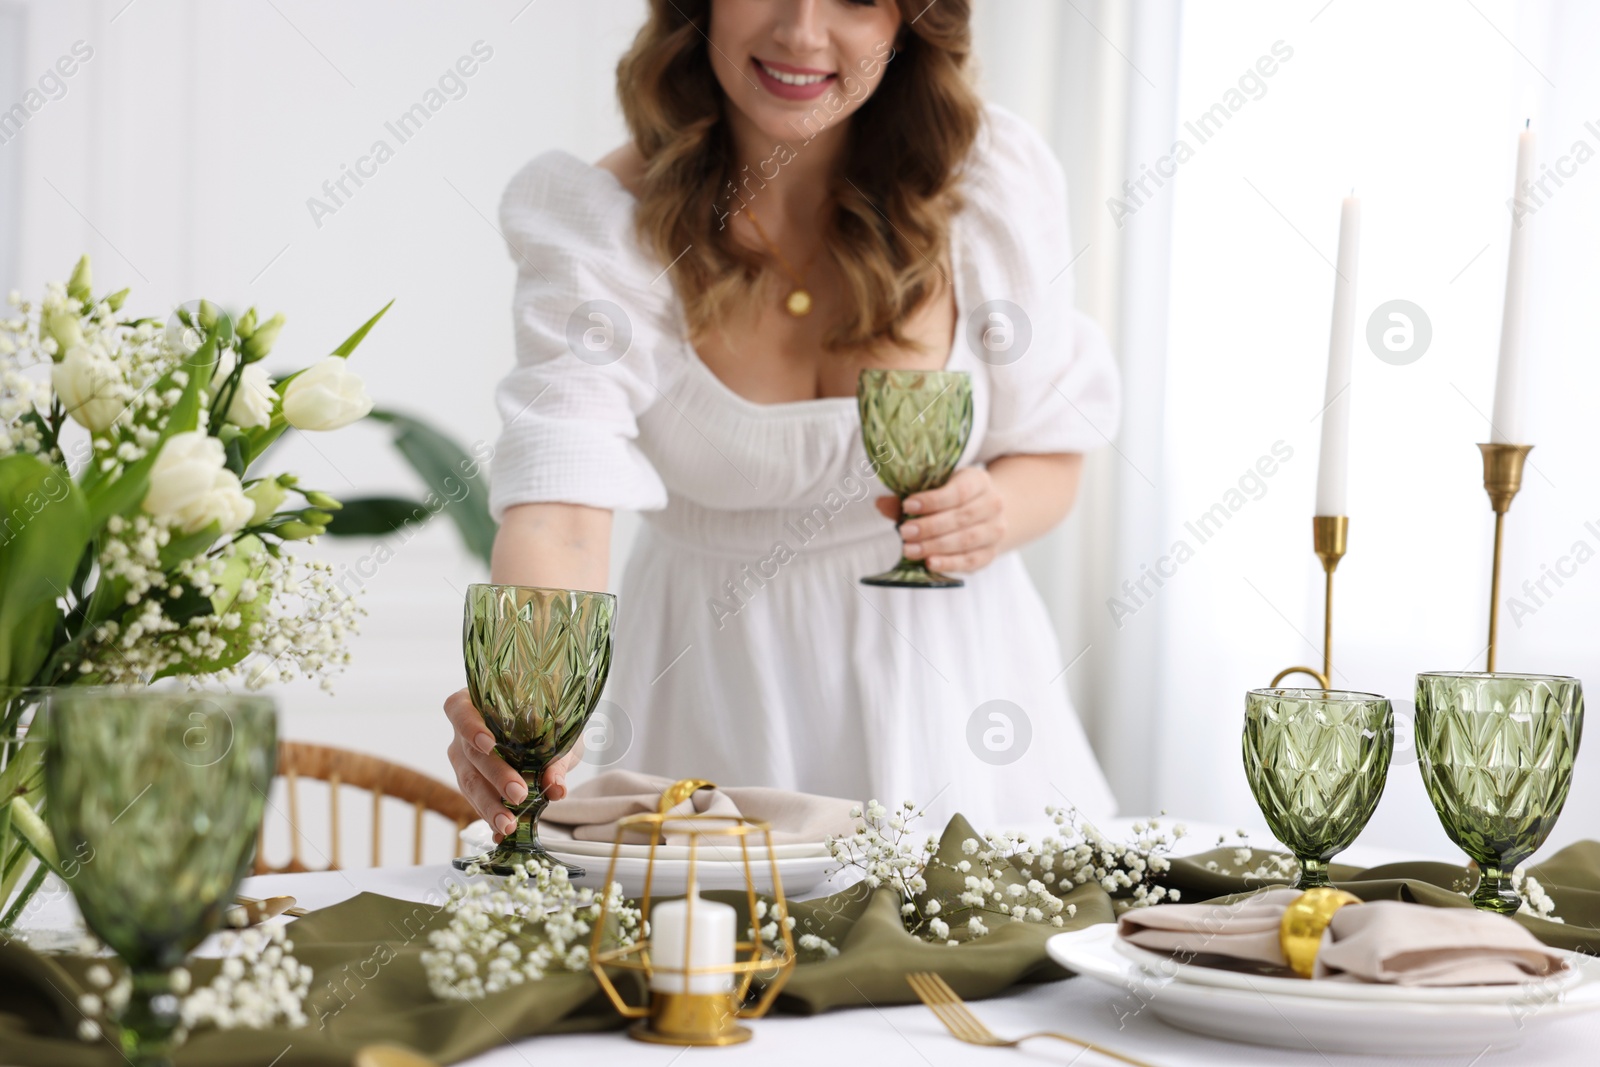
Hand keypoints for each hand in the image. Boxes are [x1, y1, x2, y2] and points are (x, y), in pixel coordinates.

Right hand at [444, 689, 579, 841]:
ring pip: (469, 783)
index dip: (470, 727)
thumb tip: (556, 789)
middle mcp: (463, 733)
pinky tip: (503, 833)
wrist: (545, 731)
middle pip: (470, 754)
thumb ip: (557, 758)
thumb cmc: (546, 721)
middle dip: (495, 777)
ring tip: (508, 824)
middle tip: (518, 794)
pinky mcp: (473, 784)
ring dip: (489, 805)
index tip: (488, 743)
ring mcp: (464, 760)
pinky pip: (477, 801)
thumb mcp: (558, 733)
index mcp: (476, 705)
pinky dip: (492, 817)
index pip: (460, 710)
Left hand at [874, 466, 1005, 573]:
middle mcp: (993, 504)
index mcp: (978, 481)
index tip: (907, 506)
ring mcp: (995, 530)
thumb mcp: (935, 489)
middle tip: (904, 532)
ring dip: (935, 546)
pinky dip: (949, 563)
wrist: (985, 515)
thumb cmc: (953, 499)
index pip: (959, 491)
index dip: (932, 500)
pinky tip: (929, 563)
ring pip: (966, 540)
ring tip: (909, 550)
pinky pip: (970, 561)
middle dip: (929, 527)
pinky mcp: (990, 553)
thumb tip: (881, 504)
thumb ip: (911, 499)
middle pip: (961, 517)